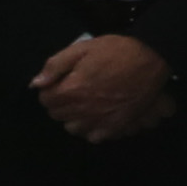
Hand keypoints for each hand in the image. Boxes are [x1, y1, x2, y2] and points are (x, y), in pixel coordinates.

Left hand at [30, 33, 172, 142]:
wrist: (150, 60)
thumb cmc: (115, 51)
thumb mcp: (82, 48)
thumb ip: (56, 65)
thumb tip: (36, 83)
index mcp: (71, 90)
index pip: (45, 99)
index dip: (51, 89)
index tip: (60, 82)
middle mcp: (82, 110)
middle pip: (57, 115)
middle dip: (60, 102)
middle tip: (74, 89)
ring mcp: (99, 121)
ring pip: (73, 128)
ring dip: (74, 117)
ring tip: (85, 103)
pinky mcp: (114, 128)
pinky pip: (94, 137)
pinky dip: (92, 128)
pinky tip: (98, 115)